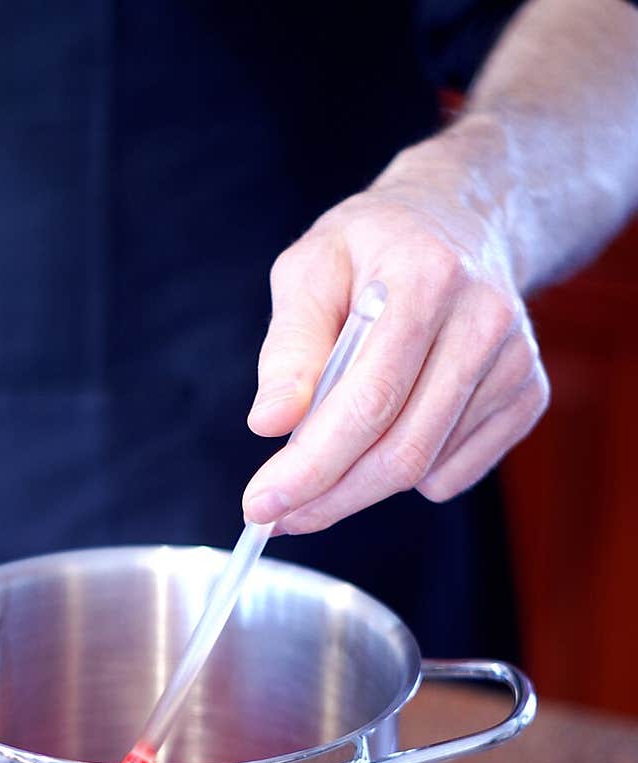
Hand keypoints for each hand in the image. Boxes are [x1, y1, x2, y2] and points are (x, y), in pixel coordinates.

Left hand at [242, 131, 549, 533]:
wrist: (462, 220)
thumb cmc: (372, 248)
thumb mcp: (311, 269)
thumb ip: (289, 347)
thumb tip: (269, 424)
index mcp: (426, 277)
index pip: (369, 399)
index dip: (312, 464)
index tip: (260, 505)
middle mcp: (484, 321)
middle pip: (401, 450)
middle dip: (329, 497)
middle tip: (278, 516)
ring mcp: (515, 363)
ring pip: (424, 469)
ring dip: (359, 488)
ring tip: (323, 463)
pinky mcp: (528, 396)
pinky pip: (455, 474)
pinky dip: (409, 474)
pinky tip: (392, 428)